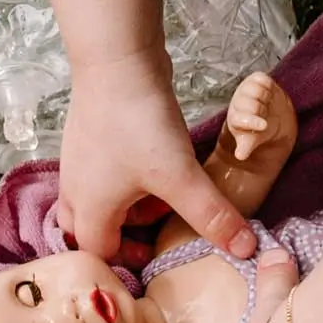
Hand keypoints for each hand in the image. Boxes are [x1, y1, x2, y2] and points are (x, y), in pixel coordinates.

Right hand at [57, 48, 258, 262]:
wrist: (117, 60)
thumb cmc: (139, 124)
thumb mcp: (179, 176)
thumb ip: (210, 215)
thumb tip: (245, 250)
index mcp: (89, 208)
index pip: (98, 254)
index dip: (126, 262)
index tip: (157, 258)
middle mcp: (76, 188)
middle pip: (88, 229)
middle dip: (121, 236)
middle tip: (155, 232)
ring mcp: (80, 159)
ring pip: (95, 198)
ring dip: (126, 205)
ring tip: (162, 195)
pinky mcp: (91, 135)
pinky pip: (103, 172)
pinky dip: (125, 178)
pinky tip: (155, 160)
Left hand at [214, 70, 297, 178]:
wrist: (271, 114)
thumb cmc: (260, 128)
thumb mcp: (254, 139)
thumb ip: (248, 146)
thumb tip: (240, 156)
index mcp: (235, 118)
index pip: (239, 118)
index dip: (251, 121)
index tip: (263, 125)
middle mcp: (238, 102)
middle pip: (252, 105)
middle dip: (262, 111)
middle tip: (265, 113)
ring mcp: (246, 89)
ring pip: (258, 91)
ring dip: (266, 98)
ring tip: (267, 103)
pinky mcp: (256, 78)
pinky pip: (263, 79)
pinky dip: (268, 85)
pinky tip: (269, 92)